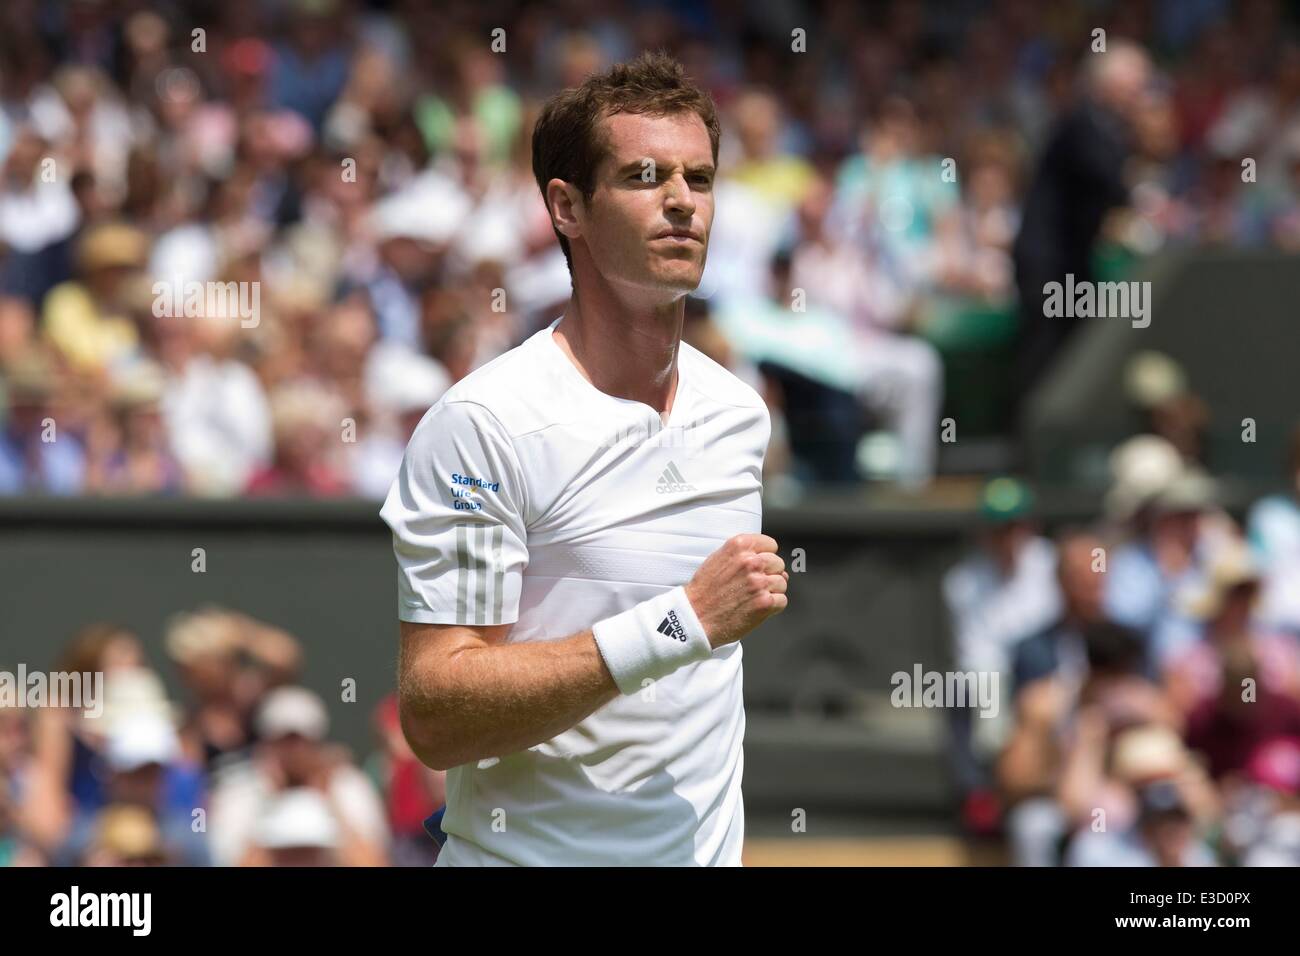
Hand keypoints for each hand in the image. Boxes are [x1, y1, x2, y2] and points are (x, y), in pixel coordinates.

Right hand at [684, 533, 787, 648]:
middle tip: (755, 585)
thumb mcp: (718, 559)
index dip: (766, 556)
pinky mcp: (765, 603)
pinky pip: (782, 600)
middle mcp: (751, 562)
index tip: (760, 565)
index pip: (770, 545)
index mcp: (739, 547)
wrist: (696, 617)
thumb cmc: (704, 592)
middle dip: (770, 574)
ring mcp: (759, 582)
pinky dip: (773, 606)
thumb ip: (742, 555)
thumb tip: (769, 561)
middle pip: (778, 563)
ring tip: (753, 597)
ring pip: (782, 582)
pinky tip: (757, 607)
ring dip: (772, 591)